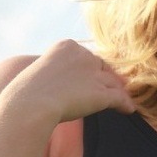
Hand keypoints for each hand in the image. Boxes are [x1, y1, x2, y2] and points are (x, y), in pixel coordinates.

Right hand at [11, 39, 135, 122]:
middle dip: (108, 78)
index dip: (93, 68)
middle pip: (103, 67)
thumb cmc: (27, 93)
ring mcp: (94, 74)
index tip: (95, 76)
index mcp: (67, 46)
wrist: (30, 103)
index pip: (88, 56)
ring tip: (125, 100)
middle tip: (117, 87)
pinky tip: (129, 110)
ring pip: (113, 83)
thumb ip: (59, 73)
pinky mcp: (101, 93)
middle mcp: (83, 56)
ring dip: (119, 91)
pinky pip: (119, 98)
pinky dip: (125, 104)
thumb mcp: (42, 73)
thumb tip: (68, 84)